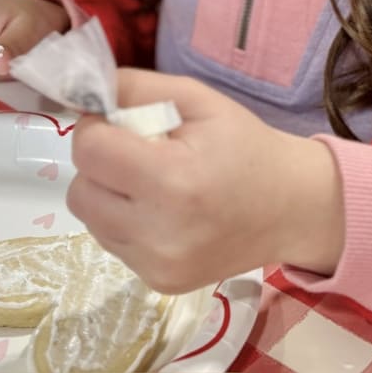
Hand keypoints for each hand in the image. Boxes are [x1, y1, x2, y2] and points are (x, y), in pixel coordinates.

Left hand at [67, 69, 345, 291]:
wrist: (291, 209)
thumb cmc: (245, 146)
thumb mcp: (199, 99)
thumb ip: (135, 88)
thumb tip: (83, 94)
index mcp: (172, 180)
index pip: (88, 151)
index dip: (96, 128)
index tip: (121, 123)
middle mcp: (159, 233)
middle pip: (80, 190)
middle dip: (99, 165)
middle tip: (137, 154)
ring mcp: (157, 266)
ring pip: (90, 219)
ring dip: (107, 195)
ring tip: (151, 184)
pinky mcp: (158, 284)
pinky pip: (111, 243)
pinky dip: (123, 222)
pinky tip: (160, 212)